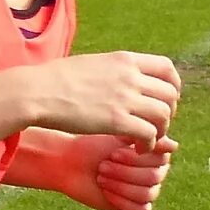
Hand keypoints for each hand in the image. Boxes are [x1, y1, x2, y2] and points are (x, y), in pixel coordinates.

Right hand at [14, 51, 181, 142]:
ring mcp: (124, 98)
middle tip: (154, 125)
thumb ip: (112, 70)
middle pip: (170, 93)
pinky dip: (148, 144)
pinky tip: (136, 149)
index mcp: (124, 60)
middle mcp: (129, 76)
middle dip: (168, 112)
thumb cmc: (55, 80)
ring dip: (160, 130)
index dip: (172, 86)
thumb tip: (119, 76)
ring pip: (164, 115)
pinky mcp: (117, 121)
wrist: (37, 92)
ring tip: (146, 140)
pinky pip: (149, 134)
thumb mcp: (92, 64)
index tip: (163, 100)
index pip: (167, 68)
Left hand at [62, 133, 177, 209]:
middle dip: (125, 173)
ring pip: (147, 194)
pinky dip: (124, 202)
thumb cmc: (93, 145)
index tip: (113, 152)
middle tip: (102, 166)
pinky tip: (106, 192)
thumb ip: (145, 137)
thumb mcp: (118, 135)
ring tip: (101, 177)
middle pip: (154, 178)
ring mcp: (145, 189)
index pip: (161, 159)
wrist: (71, 163)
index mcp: (156, 152)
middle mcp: (155, 170)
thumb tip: (174, 146)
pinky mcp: (135, 206)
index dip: (136, 159)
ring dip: (121, 186)